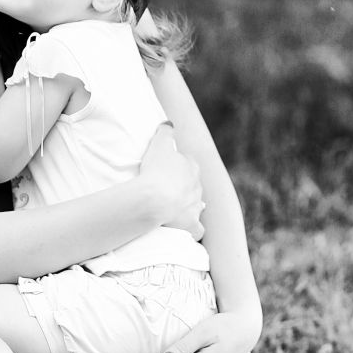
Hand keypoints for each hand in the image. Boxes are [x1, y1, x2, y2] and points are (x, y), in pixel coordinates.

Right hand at [138, 122, 203, 239]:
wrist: (154, 200)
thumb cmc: (156, 170)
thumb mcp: (159, 144)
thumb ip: (165, 132)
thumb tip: (169, 123)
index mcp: (191, 167)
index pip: (188, 164)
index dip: (177, 166)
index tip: (165, 169)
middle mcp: (197, 187)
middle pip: (192, 185)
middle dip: (183, 186)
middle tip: (166, 188)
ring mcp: (195, 207)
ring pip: (197, 206)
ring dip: (189, 206)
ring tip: (175, 208)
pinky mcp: (191, 225)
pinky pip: (197, 229)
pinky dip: (193, 229)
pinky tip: (185, 229)